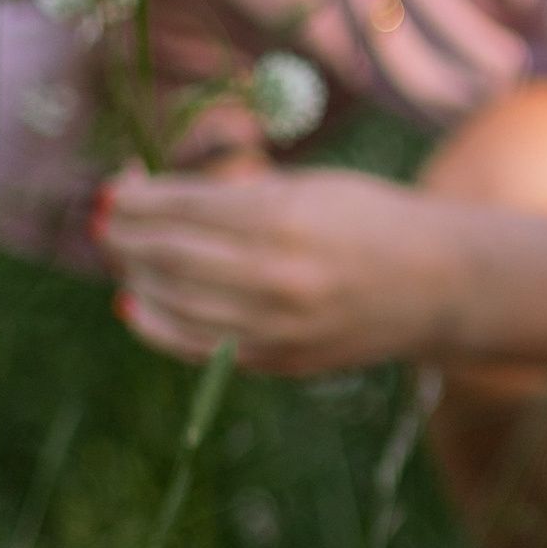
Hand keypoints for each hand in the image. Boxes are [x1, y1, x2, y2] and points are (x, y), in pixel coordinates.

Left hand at [94, 162, 462, 373]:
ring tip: (122, 259)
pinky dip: (158, 327)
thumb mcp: (309, 188)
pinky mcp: (282, 359)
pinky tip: (136, 307)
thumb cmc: (371, 220)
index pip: (181, 207)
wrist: (441, 285)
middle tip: (104, 222)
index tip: (113, 188)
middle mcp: (277, 275)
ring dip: (135, 278)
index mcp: (286, 218)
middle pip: (168, 255)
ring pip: (174, 303)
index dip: (136, 198)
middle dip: (125, 236)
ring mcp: (278, 324)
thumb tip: (155, 198)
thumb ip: (238, 196)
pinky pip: (200, 346)